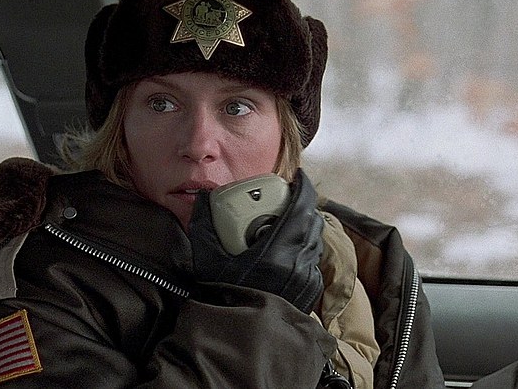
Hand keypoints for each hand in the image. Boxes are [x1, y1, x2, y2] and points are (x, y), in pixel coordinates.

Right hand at [188, 169, 323, 312]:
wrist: (241, 338)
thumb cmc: (223, 298)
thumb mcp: (208, 260)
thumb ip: (204, 225)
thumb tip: (203, 198)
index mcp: (279, 249)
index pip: (302, 206)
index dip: (302, 187)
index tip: (295, 178)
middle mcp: (299, 262)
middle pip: (311, 220)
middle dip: (300, 206)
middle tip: (283, 201)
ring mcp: (307, 277)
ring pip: (313, 241)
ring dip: (302, 229)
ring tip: (281, 227)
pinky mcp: (310, 290)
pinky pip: (312, 261)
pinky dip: (302, 251)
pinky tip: (283, 255)